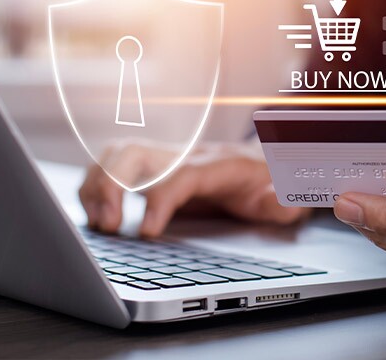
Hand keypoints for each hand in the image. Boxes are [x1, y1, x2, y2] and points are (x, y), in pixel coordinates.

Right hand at [79, 141, 310, 237]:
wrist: (268, 162)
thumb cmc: (273, 183)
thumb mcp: (289, 196)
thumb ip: (284, 198)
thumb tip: (276, 193)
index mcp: (219, 165)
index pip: (180, 174)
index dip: (159, 199)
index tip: (146, 232)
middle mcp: (187, 155)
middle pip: (137, 152)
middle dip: (113, 186)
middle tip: (109, 226)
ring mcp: (168, 157)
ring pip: (118, 154)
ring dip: (98, 185)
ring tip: (99, 224)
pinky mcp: (154, 167)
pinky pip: (113, 163)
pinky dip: (95, 185)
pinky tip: (96, 214)